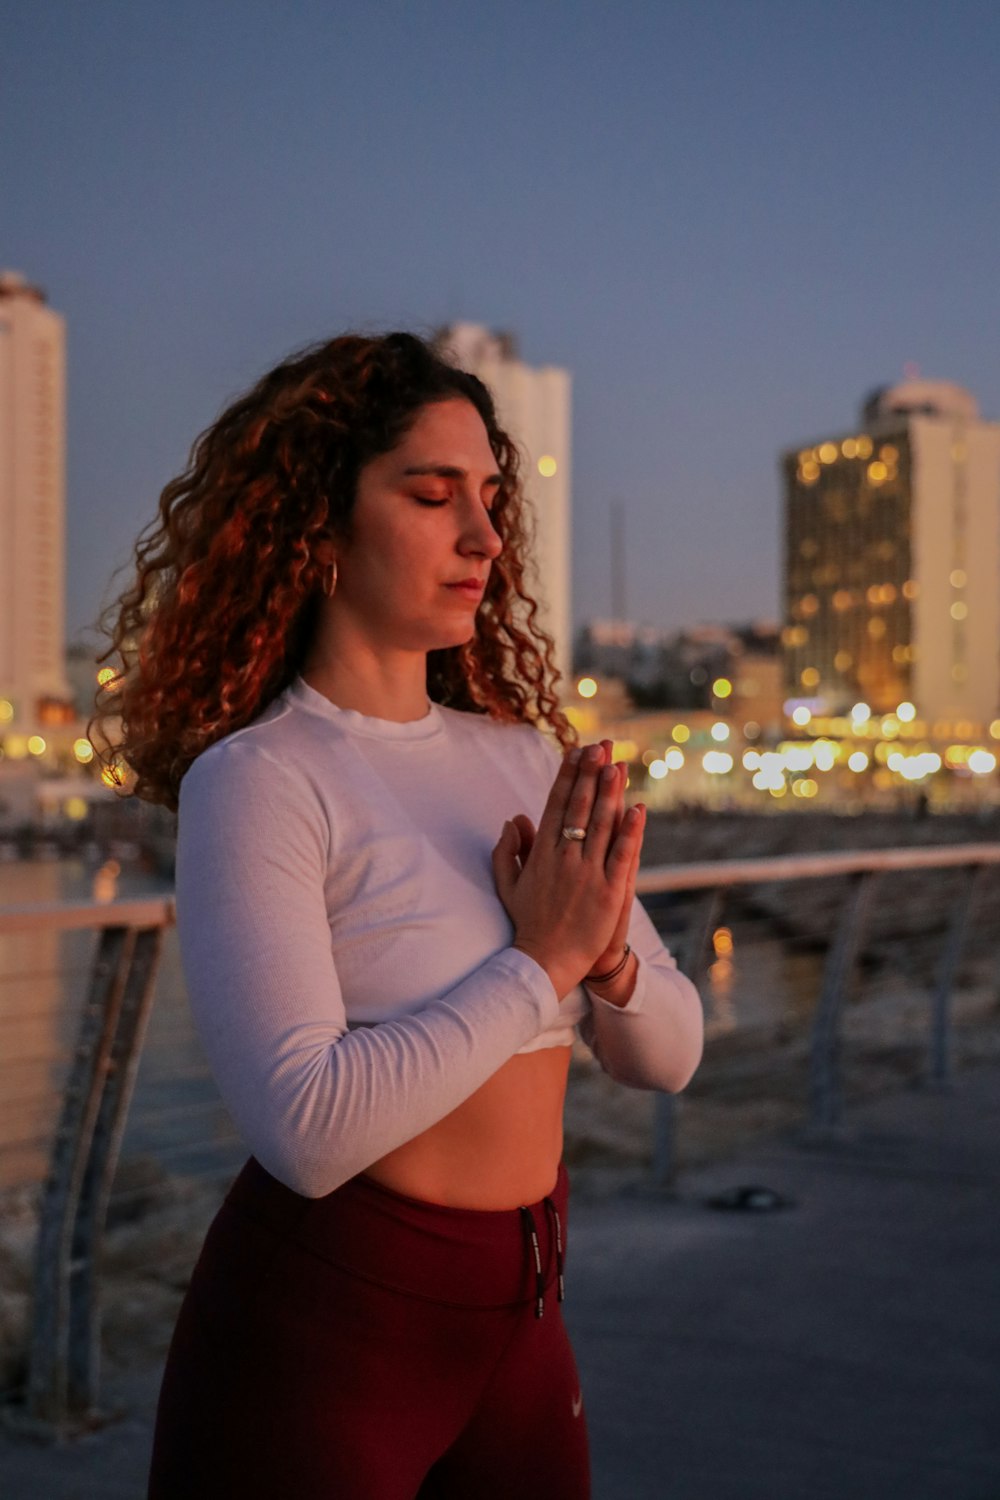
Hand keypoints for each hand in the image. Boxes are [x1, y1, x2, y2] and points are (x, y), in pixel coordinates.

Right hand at [491, 741, 645, 999]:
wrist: (544, 962)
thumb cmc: (527, 924)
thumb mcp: (508, 885)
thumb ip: (508, 851)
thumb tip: (514, 819)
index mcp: (541, 854)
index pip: (556, 805)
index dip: (568, 777)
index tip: (576, 753)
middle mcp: (564, 858)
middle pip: (580, 808)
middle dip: (590, 774)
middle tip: (600, 746)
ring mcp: (587, 875)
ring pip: (602, 825)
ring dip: (610, 793)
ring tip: (618, 765)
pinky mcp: (608, 893)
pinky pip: (622, 855)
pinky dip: (631, 831)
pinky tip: (638, 809)